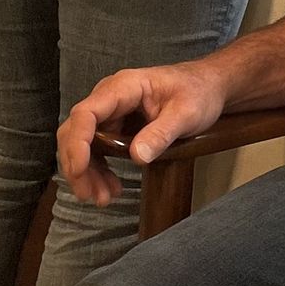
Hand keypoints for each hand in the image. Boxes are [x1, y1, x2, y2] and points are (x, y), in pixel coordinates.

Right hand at [56, 58, 230, 204]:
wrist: (208, 87)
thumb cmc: (198, 92)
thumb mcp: (186, 113)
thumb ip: (162, 132)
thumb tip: (137, 156)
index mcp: (124, 87)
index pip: (87, 112)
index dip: (77, 142)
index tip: (80, 169)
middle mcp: (110, 98)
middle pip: (76, 130)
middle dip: (77, 164)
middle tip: (89, 194)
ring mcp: (112, 113)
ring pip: (84, 144)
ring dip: (87, 172)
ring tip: (103, 198)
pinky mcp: (116, 126)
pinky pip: (97, 149)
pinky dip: (99, 169)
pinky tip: (111, 187)